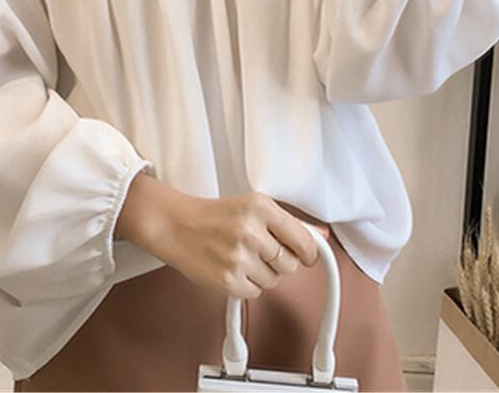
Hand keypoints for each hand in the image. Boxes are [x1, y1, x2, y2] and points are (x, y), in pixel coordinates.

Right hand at [162, 190, 325, 298]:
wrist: (177, 226)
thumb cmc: (215, 215)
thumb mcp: (253, 207)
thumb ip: (290, 223)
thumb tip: (321, 236)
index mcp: (260, 207)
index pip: (304, 240)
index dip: (309, 252)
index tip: (307, 255)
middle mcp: (251, 231)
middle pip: (291, 264)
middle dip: (280, 261)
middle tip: (261, 250)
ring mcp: (239, 258)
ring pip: (274, 281)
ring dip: (263, 273)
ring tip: (242, 256)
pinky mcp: (229, 281)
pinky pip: (255, 293)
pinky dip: (247, 284)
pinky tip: (233, 267)